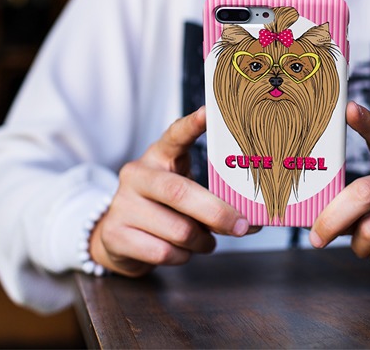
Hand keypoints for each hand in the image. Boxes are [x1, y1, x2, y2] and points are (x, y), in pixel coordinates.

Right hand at [89, 106, 255, 276]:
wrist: (117, 236)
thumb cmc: (164, 209)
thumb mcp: (185, 193)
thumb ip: (213, 198)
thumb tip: (254, 219)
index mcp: (158, 156)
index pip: (175, 135)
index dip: (192, 125)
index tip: (210, 112)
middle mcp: (137, 175)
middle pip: (180, 192)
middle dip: (217, 212)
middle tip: (242, 224)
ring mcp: (122, 204)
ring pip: (178, 230)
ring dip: (201, 241)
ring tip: (205, 241)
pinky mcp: (115, 235)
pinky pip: (163, 252)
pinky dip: (182, 257)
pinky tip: (182, 251)